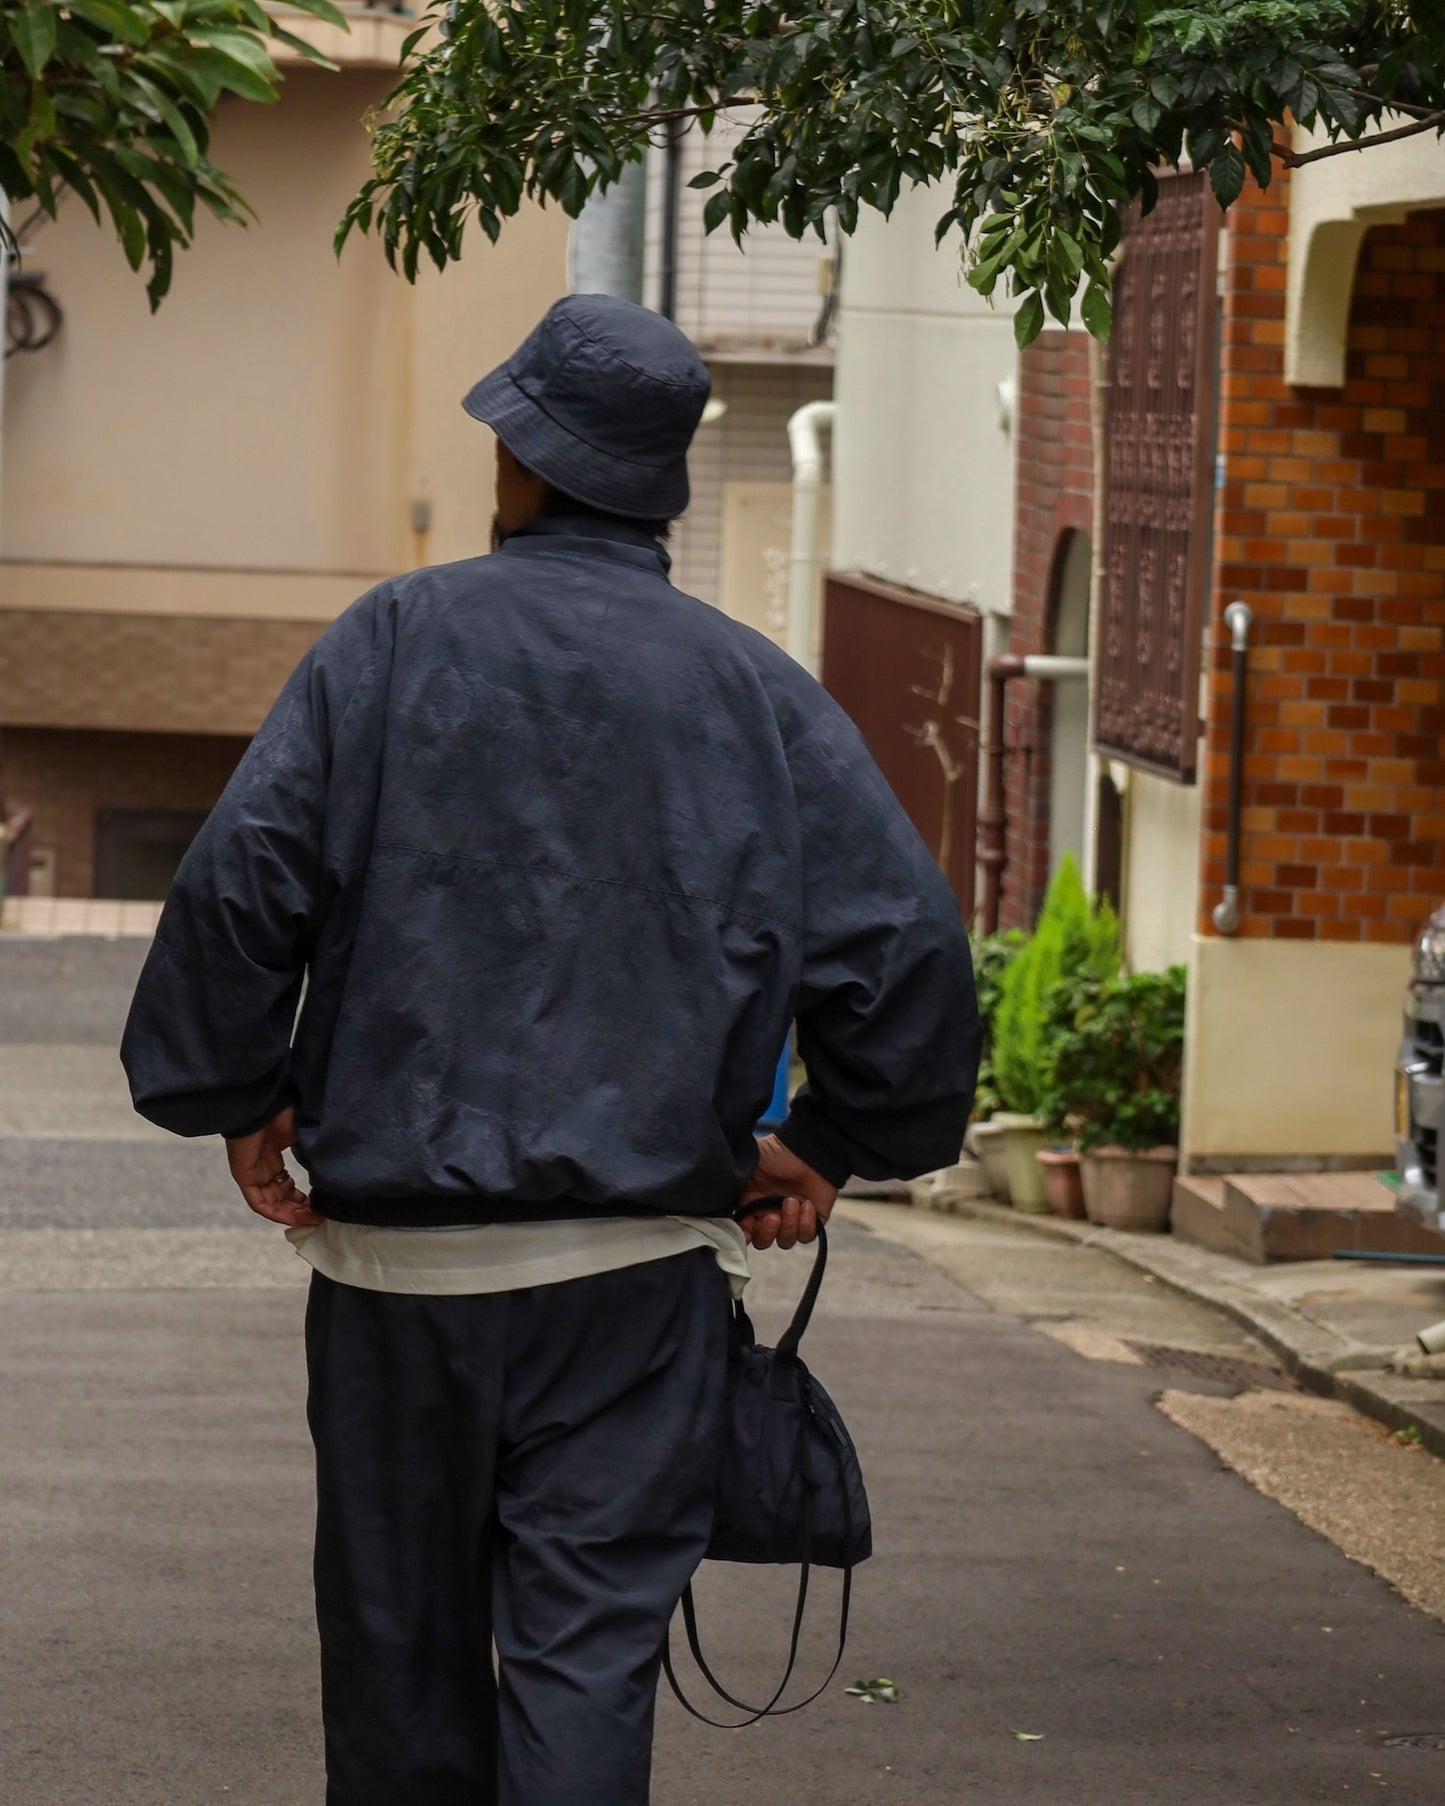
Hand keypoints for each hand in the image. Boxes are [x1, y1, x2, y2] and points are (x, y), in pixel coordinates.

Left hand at [225, 1107, 321, 1227]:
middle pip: (280, 1198)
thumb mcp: (301, 1136)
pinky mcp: (244, 1176)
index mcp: (273, 1157)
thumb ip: (310, 1154)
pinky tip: (294, 1217)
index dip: (303, 1199)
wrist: (263, 1104)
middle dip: (301, 1209)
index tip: (321, 1205)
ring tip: (312, 1218)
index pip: (286, 1186)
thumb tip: (329, 1170)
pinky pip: (259, 1203)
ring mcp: (253, 1173)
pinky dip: (276, 1213)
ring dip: (292, 1214)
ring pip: (271, 1204)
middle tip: (320, 1215)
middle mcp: (262, 1169)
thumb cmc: (282, 1112)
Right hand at [736, 1133, 837, 1250]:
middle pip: (762, 1241)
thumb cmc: (776, 1153)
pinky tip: (807, 1204)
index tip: (747, 1228)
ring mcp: (791, 1218)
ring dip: (789, 1225)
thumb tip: (717, 1196)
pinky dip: (806, 1223)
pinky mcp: (812, 1220)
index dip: (744, 1235)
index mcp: (752, 1205)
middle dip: (766, 1233)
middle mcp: (770, 1214)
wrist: (807, 1147)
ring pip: (785, 1241)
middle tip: (773, 1216)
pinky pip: (806, 1235)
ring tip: (792, 1201)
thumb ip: (733, 1183)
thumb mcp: (749, 1166)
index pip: (743, 1231)